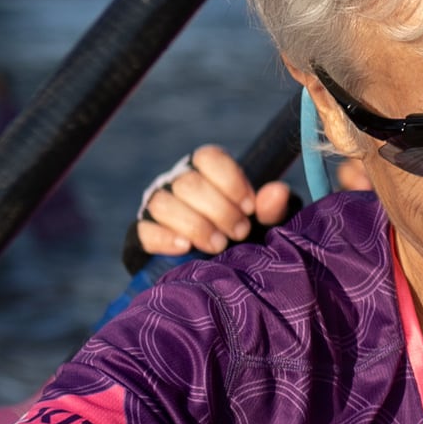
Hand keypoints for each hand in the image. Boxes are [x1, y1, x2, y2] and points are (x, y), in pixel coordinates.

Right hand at [136, 143, 292, 257]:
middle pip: (188, 184)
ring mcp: (157, 206)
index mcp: (206, 170)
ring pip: (163, 203)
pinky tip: (185, 247)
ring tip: (219, 246)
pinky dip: (165, 238)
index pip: (208, 157)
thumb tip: (278, 191)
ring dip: (194, 225)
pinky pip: (144, 231)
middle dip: (219, 210)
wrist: (215, 266)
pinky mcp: (144, 233)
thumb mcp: (262, 221)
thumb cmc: (241, 232)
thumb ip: (271, 207)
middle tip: (240, 232)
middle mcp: (178, 182)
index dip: (230, 181)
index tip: (249, 207)